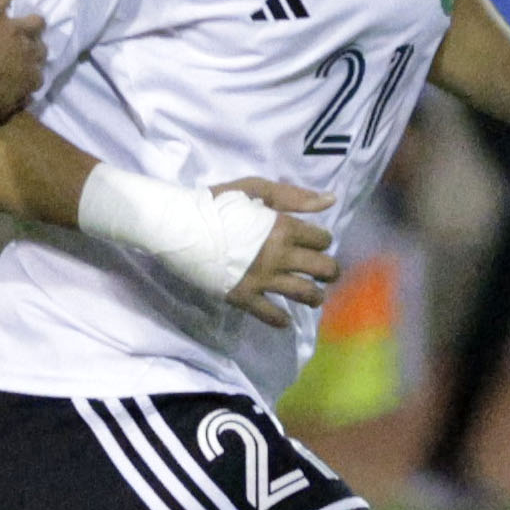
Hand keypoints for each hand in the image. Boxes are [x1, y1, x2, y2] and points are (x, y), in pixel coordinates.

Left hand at [0, 0, 46, 125]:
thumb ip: (9, 108)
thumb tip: (22, 102)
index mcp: (27, 78)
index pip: (37, 77)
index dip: (27, 76)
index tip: (17, 77)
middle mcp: (28, 51)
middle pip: (41, 48)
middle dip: (32, 50)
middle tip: (16, 52)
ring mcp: (13, 29)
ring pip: (35, 21)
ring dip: (29, 23)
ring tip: (15, 25)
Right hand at [215, 176, 338, 330]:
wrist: (179, 226)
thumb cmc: (216, 204)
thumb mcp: (254, 189)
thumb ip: (293, 196)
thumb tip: (330, 201)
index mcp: (283, 227)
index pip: (321, 239)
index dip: (322, 241)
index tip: (314, 243)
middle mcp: (279, 256)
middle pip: (321, 268)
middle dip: (329, 271)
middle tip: (325, 273)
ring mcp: (262, 279)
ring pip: (304, 294)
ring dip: (315, 297)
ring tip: (314, 297)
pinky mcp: (243, 296)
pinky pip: (270, 314)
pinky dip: (282, 320)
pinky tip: (285, 320)